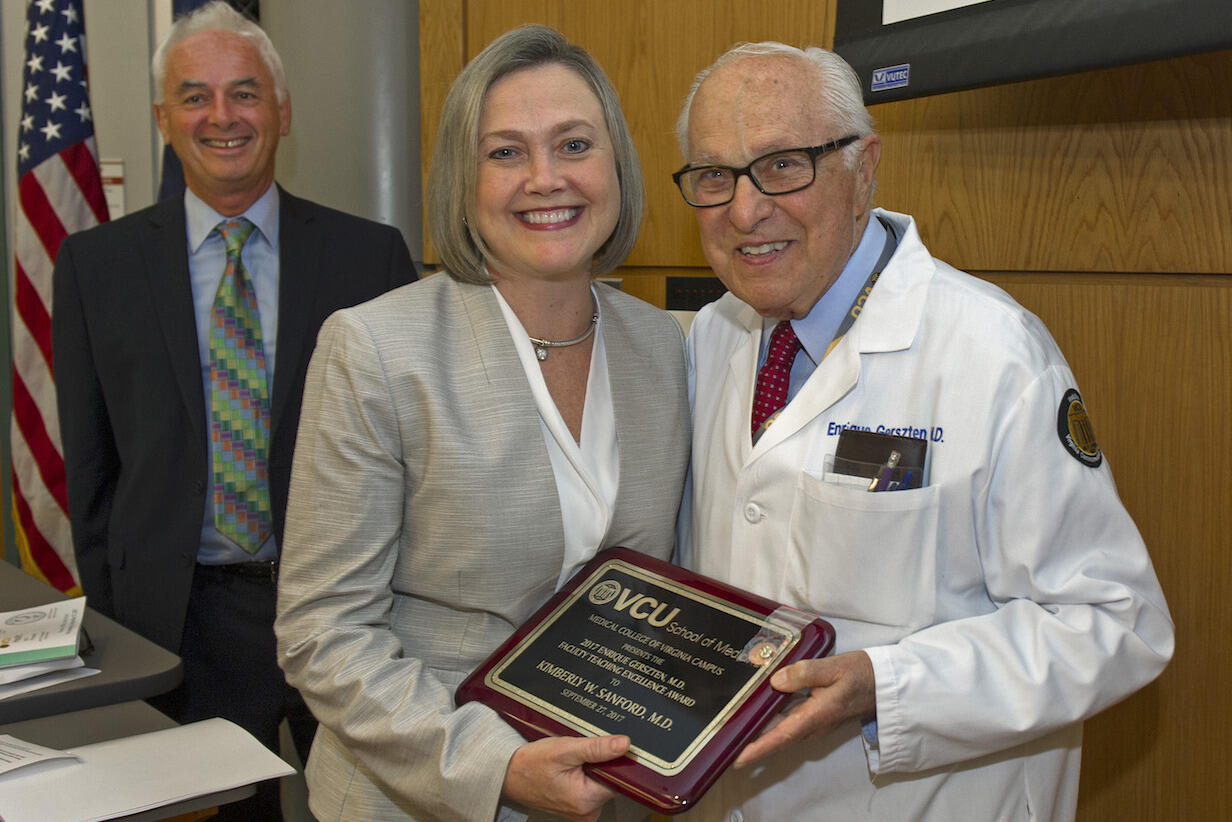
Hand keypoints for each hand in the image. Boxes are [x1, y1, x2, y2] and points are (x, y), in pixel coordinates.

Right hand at [502, 734, 628, 821]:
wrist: (508, 774)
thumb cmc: (531, 764)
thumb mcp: (565, 750)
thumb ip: (596, 748)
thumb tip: (623, 745)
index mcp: (587, 801)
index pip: (619, 778)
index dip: (613, 760)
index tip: (602, 748)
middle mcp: (587, 812)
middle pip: (610, 781)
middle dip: (599, 763)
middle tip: (579, 754)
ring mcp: (581, 811)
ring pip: (600, 783)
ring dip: (590, 768)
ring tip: (571, 761)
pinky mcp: (576, 807)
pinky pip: (589, 787)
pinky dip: (583, 775)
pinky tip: (569, 769)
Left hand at [735, 650, 875, 766]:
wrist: (882, 683)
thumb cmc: (859, 674)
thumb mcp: (833, 667)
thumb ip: (804, 673)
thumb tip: (776, 681)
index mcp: (815, 716)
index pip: (781, 736)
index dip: (757, 748)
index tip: (736, 757)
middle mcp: (812, 725)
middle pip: (775, 736)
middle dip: (750, 740)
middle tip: (724, 737)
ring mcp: (813, 723)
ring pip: (780, 729)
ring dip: (759, 729)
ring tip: (732, 724)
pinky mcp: (813, 717)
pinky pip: (788, 721)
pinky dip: (771, 718)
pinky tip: (756, 707)